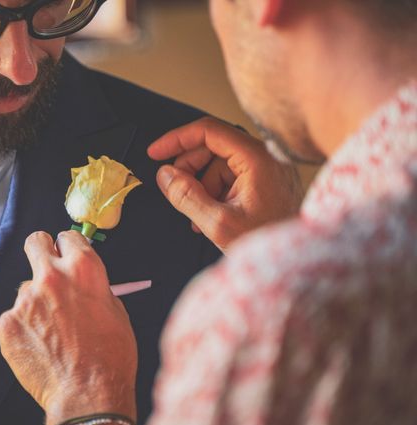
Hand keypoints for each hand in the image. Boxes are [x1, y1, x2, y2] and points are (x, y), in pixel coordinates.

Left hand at [0, 231, 137, 424]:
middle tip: (47, 270)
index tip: (67, 255)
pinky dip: (25, 328)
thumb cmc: (110, 357)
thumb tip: (82, 284)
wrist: (88, 394)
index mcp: (83, 269)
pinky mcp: (7, 323)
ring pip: (26, 289)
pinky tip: (40, 347)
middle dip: (41, 252)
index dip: (68, 247)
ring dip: (36, 303)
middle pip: (35, 242)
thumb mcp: (116, 312)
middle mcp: (51, 276)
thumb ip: (94, 289)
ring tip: (52, 333)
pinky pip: (14, 317)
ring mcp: (26, 300)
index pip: (67, 236)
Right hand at [148, 117, 303, 252]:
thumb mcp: (218, 223)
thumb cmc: (267, 245)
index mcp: (257, 159)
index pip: (209, 131)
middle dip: (189, 169)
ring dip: (201, 186)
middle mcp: (265, 157)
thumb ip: (187, 196)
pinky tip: (210, 217)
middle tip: (175, 191)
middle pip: (213, 147)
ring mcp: (267, 170)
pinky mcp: (266, 184)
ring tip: (197, 216)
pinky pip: (231, 178)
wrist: (298, 266)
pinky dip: (215, 193)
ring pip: (220, 165)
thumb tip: (164, 174)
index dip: (177, 140)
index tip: (154, 153)